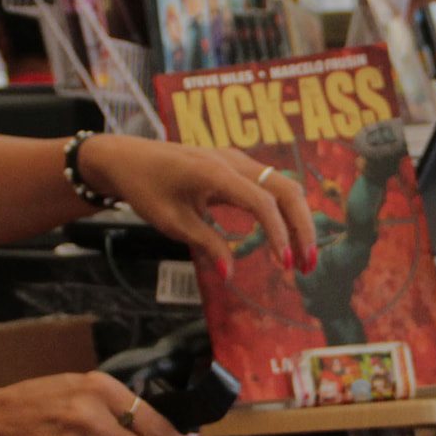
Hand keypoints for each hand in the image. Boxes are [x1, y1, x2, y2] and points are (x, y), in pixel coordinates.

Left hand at [78, 136, 317, 281]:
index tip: (286, 265)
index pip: (263, 202)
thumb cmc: (146, 188)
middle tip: (307, 266)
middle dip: (303, 227)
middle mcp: (234, 161)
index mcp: (216, 172)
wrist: (128, 158)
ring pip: (284, 185)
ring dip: (298, 220)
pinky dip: (285, 211)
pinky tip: (287, 238)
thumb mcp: (173, 223)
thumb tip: (231, 277)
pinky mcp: (237, 166)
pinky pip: (271, 185)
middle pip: (287, 189)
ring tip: (301, 258)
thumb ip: (207, 246)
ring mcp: (238, 160)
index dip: (280, 234)